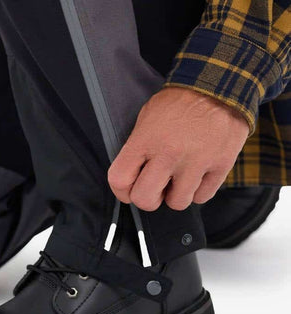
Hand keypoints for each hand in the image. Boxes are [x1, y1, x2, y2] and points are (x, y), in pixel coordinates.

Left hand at [108, 87, 248, 210]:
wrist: (220, 84)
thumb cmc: (179, 103)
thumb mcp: (147, 118)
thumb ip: (137, 149)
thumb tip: (133, 179)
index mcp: (145, 140)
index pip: (119, 180)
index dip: (121, 191)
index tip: (129, 189)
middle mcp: (168, 153)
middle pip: (145, 200)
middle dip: (148, 198)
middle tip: (156, 187)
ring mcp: (196, 161)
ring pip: (177, 204)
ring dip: (176, 195)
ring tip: (180, 178)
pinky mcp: (221, 165)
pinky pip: (202, 197)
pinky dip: (198, 191)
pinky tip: (198, 174)